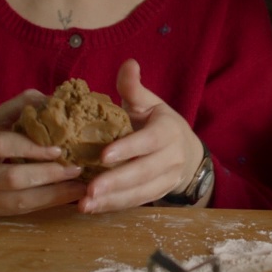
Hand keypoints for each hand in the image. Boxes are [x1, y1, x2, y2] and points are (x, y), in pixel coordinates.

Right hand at [0, 89, 86, 236]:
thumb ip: (20, 106)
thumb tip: (52, 99)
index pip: (1, 145)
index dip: (30, 147)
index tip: (59, 148)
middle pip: (12, 178)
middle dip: (48, 174)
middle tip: (77, 168)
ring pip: (20, 201)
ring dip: (54, 194)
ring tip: (81, 186)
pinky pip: (23, 212)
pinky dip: (49, 204)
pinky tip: (69, 197)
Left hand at [78, 59, 204, 212]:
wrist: (186, 152)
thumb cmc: (157, 122)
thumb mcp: (149, 102)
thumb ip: (134, 88)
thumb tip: (128, 63)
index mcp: (167, 131)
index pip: (148, 141)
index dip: (128, 149)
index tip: (103, 156)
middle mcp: (171, 157)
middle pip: (143, 172)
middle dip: (116, 182)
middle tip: (90, 189)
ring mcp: (167, 179)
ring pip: (140, 192)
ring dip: (112, 200)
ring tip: (85, 204)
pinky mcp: (159, 194)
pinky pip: (136, 203)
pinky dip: (114, 206)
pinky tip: (92, 208)